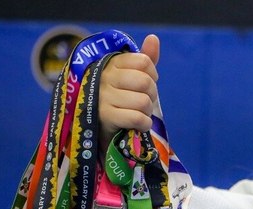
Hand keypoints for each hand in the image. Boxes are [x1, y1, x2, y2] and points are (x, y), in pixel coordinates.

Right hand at [98, 34, 160, 151]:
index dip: (152, 75)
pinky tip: (139, 125)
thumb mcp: (130, 76)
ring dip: (147, 112)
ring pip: (143, 102)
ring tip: (138, 113)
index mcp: (112, 63)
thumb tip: (153, 38)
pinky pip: (137, 118)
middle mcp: (105, 77)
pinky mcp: (105, 116)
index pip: (144, 62)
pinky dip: (144, 124)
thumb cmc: (119, 98)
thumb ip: (145, 59)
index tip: (146, 85)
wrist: (98, 127)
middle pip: (146, 82)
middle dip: (152, 95)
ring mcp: (103, 97)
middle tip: (144, 102)